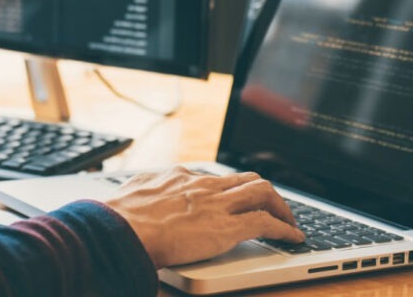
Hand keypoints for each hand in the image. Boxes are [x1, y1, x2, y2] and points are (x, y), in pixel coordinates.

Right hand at [104, 166, 304, 267]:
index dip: (232, 189)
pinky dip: (284, 229)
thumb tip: (141, 192)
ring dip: (281, 207)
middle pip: (247, 179)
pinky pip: (266, 223)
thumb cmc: (121, 215)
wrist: (122, 228)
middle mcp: (204, 185)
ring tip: (289, 221)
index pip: (217, 177)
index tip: (236, 198)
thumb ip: (146, 189)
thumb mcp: (133, 191)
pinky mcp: (226, 228)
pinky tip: (292, 237)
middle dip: (266, 193)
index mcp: (181, 176)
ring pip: (263, 193)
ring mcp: (217, 204)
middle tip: (273, 207)